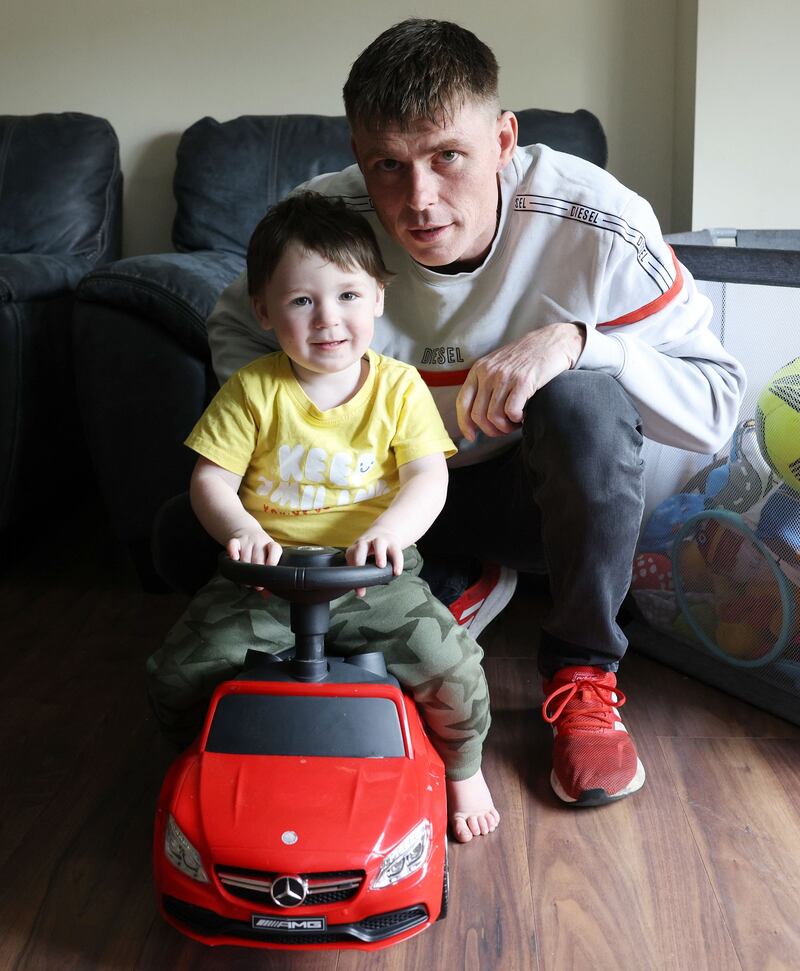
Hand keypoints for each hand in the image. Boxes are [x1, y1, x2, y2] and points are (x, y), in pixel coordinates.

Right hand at [226, 528, 281, 590]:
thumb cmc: (261, 552)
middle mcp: (260, 542)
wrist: (248, 533)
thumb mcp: (268, 560)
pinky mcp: (236, 541)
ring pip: (245, 557)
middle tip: (256, 586)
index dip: (273, 562)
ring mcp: (248, 541)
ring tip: (245, 581)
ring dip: (244, 571)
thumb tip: (266, 596)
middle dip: (257, 575)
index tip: (270, 576)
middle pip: (258, 559)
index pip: (275, 550)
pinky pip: (233, 545)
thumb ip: (268, 577)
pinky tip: (234, 560)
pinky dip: (232, 552)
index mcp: (272, 546)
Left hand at [346, 529, 403, 596]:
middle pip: (361, 547)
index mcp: (357, 547)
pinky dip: (397, 562)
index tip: (359, 590)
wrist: (385, 532)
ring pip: (378, 544)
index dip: (352, 573)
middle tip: (362, 574)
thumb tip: (360, 594)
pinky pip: (396, 552)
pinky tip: (397, 572)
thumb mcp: (362, 558)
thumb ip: (359, 573)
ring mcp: (380, 540)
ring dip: (379, 554)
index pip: (352, 558)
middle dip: (360, 559)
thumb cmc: (370, 552)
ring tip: (381, 566)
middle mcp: (367, 542)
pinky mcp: (393, 543)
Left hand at [456, 323, 584, 440]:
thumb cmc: (527, 359)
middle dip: (490, 430)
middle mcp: (488, 372)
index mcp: (479, 369)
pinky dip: (517, 420)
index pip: (462, 402)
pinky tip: (524, 415)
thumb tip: (476, 417)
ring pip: (494, 417)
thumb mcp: (498, 366)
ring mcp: (505, 376)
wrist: (554, 341)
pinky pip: (511, 412)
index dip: (464, 424)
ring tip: (515, 422)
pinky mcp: (523, 381)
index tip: (471, 436)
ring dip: (506, 427)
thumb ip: (486, 385)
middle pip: (478, 415)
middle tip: (503, 430)